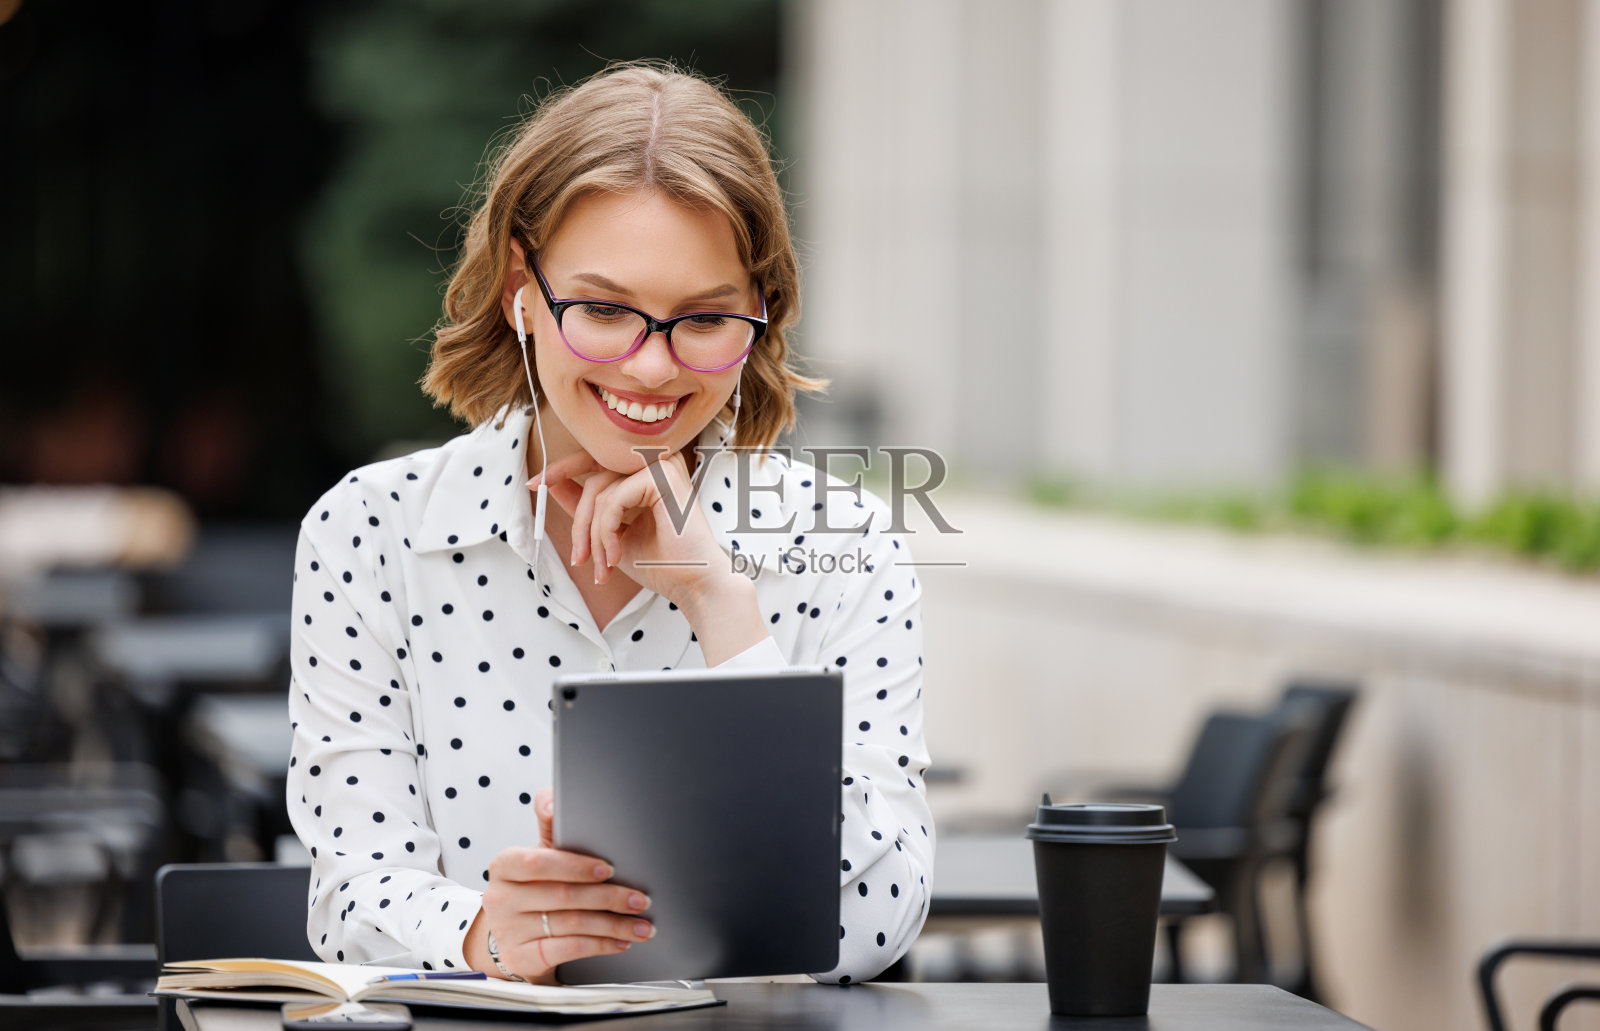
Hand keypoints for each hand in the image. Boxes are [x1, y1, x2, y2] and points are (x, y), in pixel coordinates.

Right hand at [467, 788, 652, 982]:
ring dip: (613, 925)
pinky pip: (568, 950)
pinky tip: (620, 942)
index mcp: (504, 865)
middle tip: (640, 899)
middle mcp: (501, 898)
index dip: (574, 866)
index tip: (608, 869)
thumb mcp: (540, 853)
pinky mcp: (520, 957)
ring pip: (571, 925)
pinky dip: (600, 945)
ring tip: (641, 924)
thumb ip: (550, 824)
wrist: (513, 933)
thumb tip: (552, 803)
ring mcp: (508, 930)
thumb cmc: (535, 885)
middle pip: (562, 895)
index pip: (537, 862)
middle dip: (609, 897)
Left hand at [531, 449, 726, 606]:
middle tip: (580, 557)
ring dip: (594, 534)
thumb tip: (550, 481)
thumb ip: (586, 506)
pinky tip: (617, 555)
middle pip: (594, 476)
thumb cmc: (661, 562)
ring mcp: (661, 464)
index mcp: (646, 471)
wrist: (693, 583)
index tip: (535, 483)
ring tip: (604, 564)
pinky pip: (613, 498)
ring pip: (600, 489)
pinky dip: (607, 531)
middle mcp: (655, 461)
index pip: (597, 458)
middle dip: (580, 521)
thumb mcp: (611, 531)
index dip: (563, 469)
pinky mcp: (663, 476)